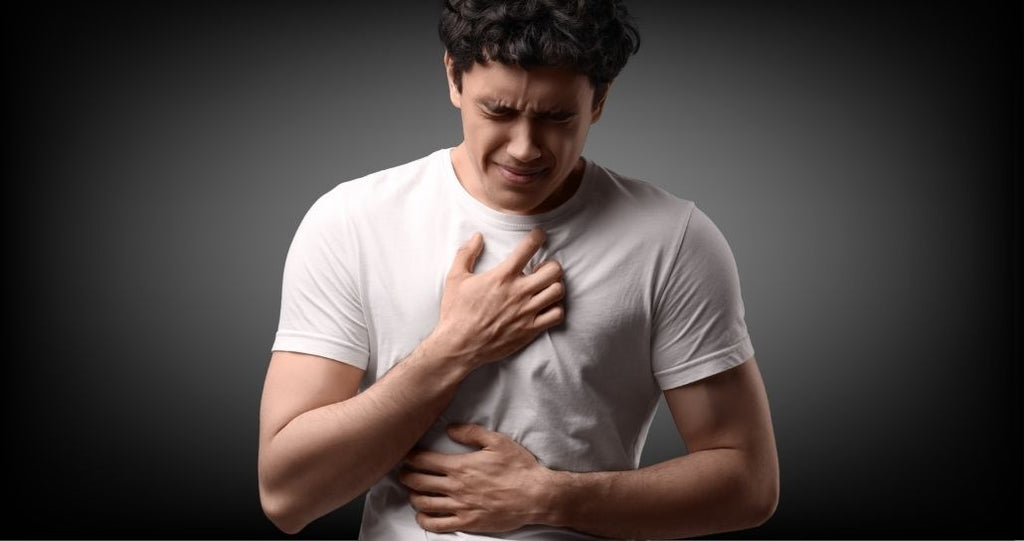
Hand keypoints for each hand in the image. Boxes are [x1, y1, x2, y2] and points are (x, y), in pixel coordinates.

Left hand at [400, 424, 555, 532]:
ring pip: (424, 503)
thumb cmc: (519, 467)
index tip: (408, 456)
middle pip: (418, 482)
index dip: (411, 457)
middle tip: (403, 473)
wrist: (536, 496)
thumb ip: (471, 433)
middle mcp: (455, 487)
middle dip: (406, 476)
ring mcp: (460, 507)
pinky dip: (424, 520)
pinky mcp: (467, 523)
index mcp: (460, 466)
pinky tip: (423, 515)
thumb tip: (450, 428)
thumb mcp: (497, 441)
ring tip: (413, 491)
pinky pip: (437, 524)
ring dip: (413, 496)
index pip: (424, 460)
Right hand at [426, 228, 564, 368]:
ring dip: (555, 285)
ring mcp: (527, 312)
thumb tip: (477, 236)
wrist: (459, 345)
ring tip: (545, 287)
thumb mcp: (455, 278)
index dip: (538, 236)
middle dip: (552, 264)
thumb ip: (466, 254)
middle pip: (554, 270)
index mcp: (502, 276)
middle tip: (543, 268)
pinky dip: (555, 308)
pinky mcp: (530, 329)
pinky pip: (556, 314)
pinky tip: (545, 306)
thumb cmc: (456, 312)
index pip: (528, 248)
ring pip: (558, 291)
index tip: (539, 235)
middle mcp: (519, 292)